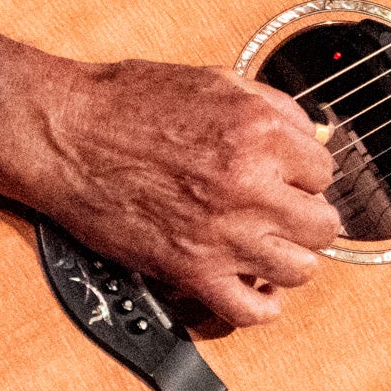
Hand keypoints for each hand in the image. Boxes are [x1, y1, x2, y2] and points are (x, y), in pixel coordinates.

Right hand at [27, 59, 342, 328]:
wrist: (66, 134)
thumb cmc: (126, 103)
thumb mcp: (213, 80)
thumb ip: (272, 107)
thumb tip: (311, 136)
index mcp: (259, 132)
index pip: (325, 171)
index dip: (306, 176)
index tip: (290, 179)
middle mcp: (249, 185)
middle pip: (323, 225)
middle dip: (308, 217)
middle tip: (285, 212)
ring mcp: (222, 232)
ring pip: (300, 270)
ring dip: (289, 259)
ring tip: (269, 246)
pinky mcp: (190, 269)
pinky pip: (250, 309)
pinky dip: (260, 305)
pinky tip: (255, 286)